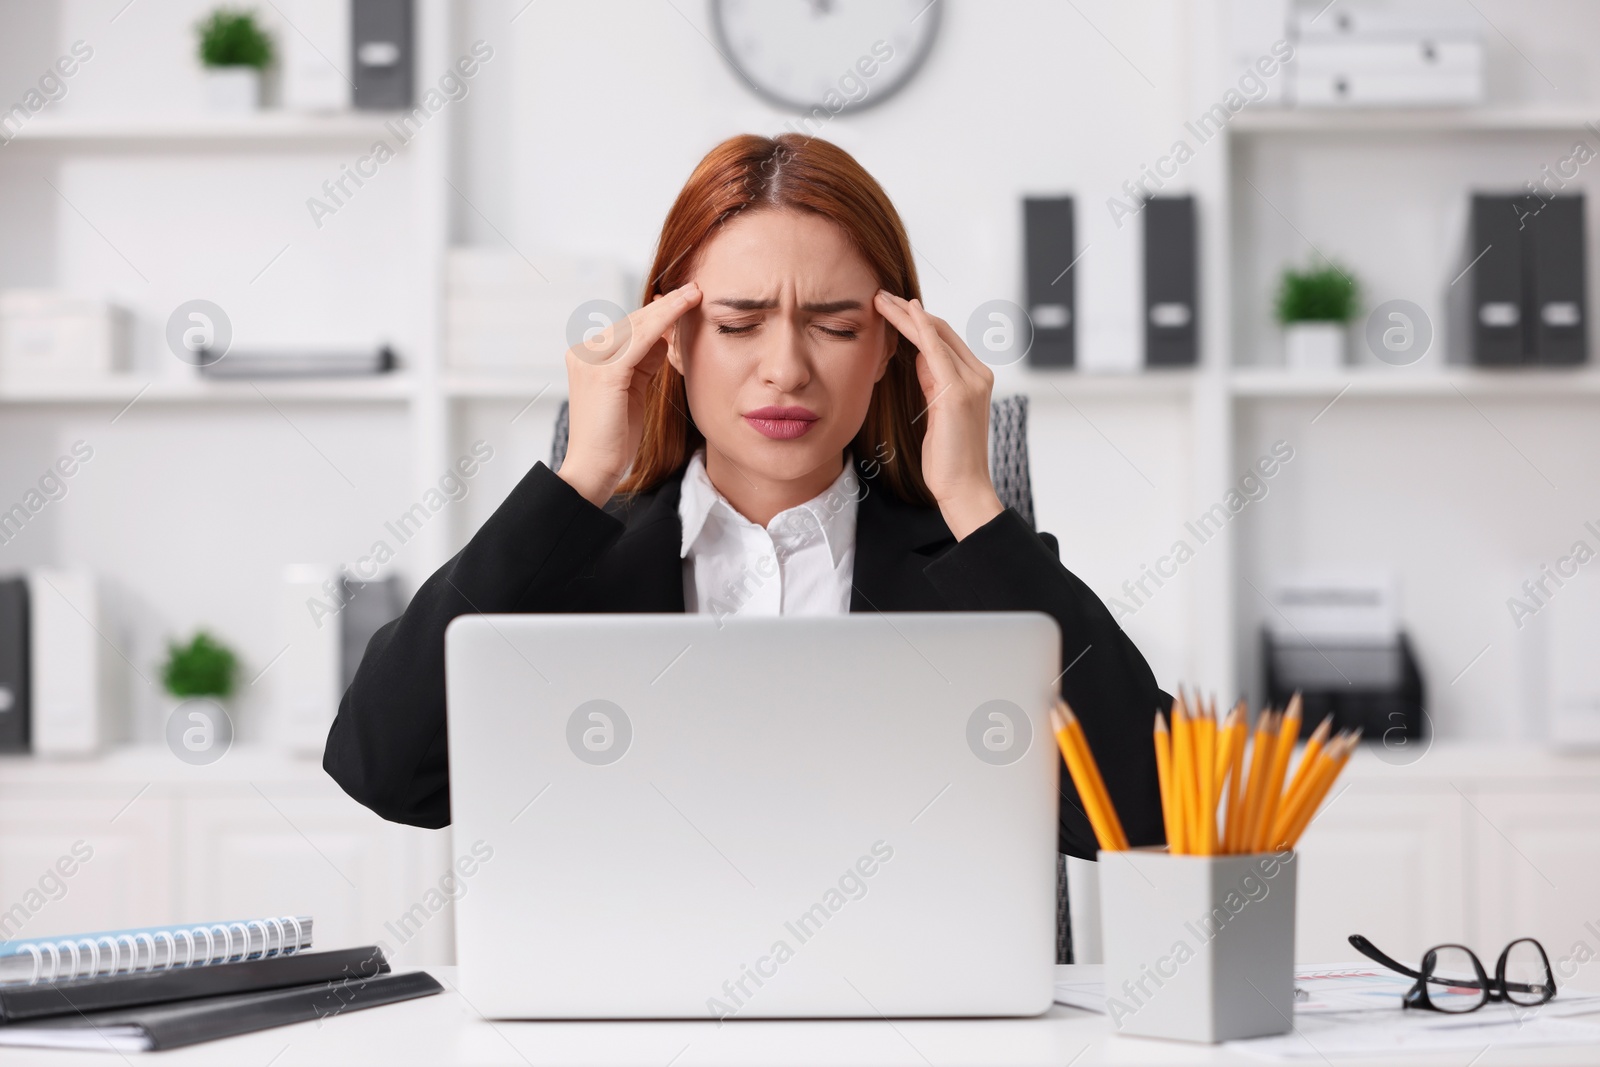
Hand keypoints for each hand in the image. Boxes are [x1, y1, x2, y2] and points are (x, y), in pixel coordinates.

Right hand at [557, 282, 701, 505]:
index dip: (656, 314)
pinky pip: (641, 338)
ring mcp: (590, 360)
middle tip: (694, 290)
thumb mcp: (632, 391)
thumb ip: (643, 362)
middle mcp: (584, 353)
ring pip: (637, 326)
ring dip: (668, 309)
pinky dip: (664, 321)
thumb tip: (664, 338)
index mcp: (587, 357)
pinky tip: (683, 309)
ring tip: (694, 296)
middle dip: (665, 307)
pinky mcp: (604, 372)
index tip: (683, 300)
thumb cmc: (614, 437)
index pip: (626, 328)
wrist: (595, 468)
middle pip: (631, 322)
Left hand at [873, 291, 1003, 539]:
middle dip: (908, 311)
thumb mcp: (937, 412)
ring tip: (879, 300)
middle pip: (940, 330)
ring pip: (934, 334)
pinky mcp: (958, 390)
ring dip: (905, 314)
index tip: (891, 309)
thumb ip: (932, 383)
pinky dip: (920, 327)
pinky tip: (905, 310)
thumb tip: (919, 357)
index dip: (917, 322)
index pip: (943, 340)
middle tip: (879, 295)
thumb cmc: (948, 457)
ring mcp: (971, 381)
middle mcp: (978, 375)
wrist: (963, 486)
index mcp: (974, 380)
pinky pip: (936, 349)